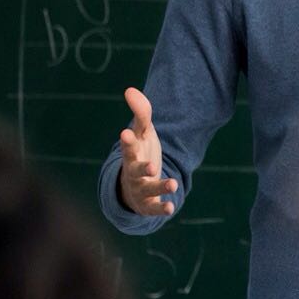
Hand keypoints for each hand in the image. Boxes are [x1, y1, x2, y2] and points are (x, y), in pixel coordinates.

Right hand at [117, 87, 177, 216]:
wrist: (134, 187)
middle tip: (151, 165)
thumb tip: (129, 90)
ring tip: (173, 183)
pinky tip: (171, 208)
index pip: (128, 146)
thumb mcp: (143, 133)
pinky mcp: (148, 204)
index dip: (128, 141)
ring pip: (148, 189)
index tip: (125, 133)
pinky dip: (161, 208)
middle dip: (142, 168)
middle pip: (135, 170)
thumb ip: (141, 113)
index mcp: (131, 154)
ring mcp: (140, 189)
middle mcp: (133, 172)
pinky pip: (154, 208)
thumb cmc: (140, 154)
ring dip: (160, 187)